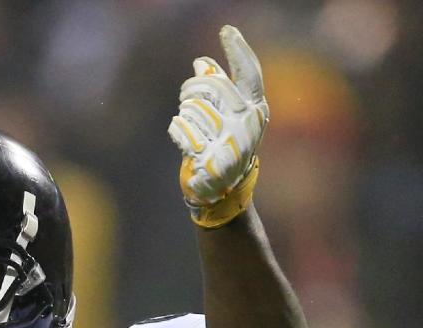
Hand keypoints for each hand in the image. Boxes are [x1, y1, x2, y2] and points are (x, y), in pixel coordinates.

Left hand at [168, 24, 267, 226]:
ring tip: (188, 124)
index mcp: (256, 111)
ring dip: (184, 113)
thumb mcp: (226, 118)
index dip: (238, 50)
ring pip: (193, 108)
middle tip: (186, 94)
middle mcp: (248, 125)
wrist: (220, 193)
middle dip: (193, 87)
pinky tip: (180, 135)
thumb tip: (201, 63)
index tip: (226, 31)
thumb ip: (218, 90)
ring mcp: (230, 143)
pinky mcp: (209, 159)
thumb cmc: (223, 148)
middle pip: (213, 86)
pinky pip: (182, 130)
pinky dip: (176, 130)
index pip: (249, 73)